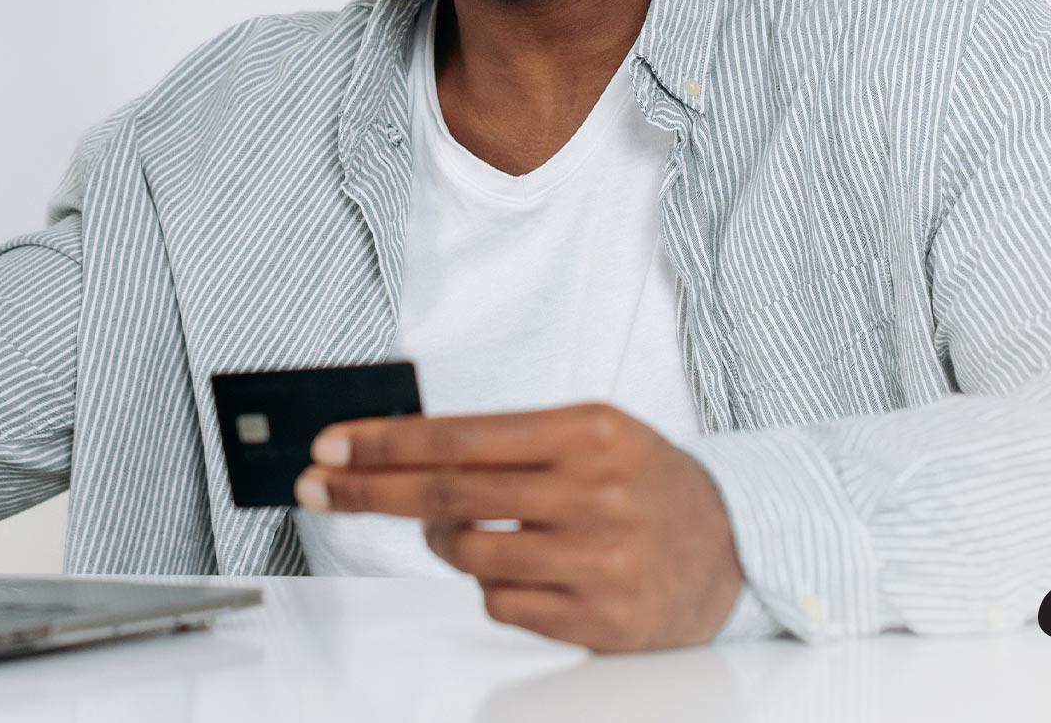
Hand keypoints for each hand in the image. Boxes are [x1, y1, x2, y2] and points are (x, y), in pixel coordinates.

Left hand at [296, 402, 744, 650]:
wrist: (736, 550)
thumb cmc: (644, 484)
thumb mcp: (593, 435)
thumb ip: (508, 443)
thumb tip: (402, 453)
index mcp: (589, 432)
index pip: (461, 436)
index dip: (385, 444)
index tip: (331, 446)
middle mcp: (595, 493)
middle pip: (449, 495)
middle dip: (367, 490)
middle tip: (315, 485)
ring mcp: (598, 560)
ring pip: (468, 556)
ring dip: (444, 544)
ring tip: (467, 531)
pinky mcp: (599, 618)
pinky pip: (501, 604)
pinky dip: (494, 588)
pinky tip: (529, 570)